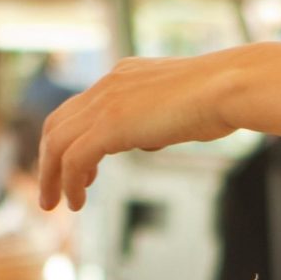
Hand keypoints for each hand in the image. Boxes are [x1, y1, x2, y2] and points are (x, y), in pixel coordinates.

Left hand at [37, 54, 239, 210]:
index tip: (75, 168)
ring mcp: (106, 103)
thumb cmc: (221, 99)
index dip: (68, 139)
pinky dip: (69, 183)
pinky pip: (74, 159)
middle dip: (48, 160)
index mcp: (123, 75)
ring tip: (55, 204)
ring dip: (51, 177)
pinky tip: (76, 202)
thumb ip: (155, 122)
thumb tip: (148, 141)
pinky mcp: (110, 124)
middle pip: (57, 124)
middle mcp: (108, 85)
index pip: (79, 108)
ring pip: (57, 143)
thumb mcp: (179, 109)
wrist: (232, 86)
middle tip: (50, 191)